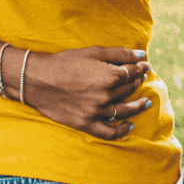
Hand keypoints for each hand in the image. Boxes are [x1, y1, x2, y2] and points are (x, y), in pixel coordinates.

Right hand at [20, 46, 152, 140]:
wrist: (36, 80)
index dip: (140, 68)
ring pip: (124, 110)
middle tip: (142, 78)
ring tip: (146, 102)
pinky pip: (109, 132)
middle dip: (138, 82)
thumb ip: (119, 54)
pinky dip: (121, 130)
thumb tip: (141, 55)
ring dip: (138, 106)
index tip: (145, 65)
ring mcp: (96, 112)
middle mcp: (106, 95)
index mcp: (109, 76)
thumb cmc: (64, 62)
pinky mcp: (86, 124)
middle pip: (129, 89)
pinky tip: (129, 125)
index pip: (132, 72)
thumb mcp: (92, 52)